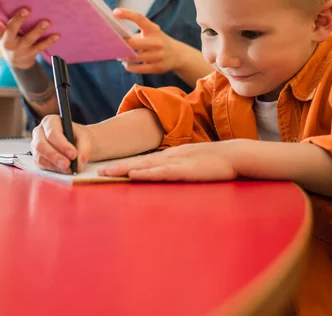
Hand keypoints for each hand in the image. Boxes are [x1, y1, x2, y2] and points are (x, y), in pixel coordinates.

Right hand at [0, 0, 59, 68]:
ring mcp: (19, 48)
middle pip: (11, 30)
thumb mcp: (4, 30)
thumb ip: (7, 17)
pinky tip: (57, 35)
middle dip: (18, 20)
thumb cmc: (10, 37)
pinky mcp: (30, 53)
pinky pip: (40, 46)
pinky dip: (49, 41)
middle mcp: (7, 41)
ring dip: (37, 30)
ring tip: (46, 22)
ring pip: (28, 39)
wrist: (17, 61)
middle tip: (26, 9)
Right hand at [31, 114, 93, 173]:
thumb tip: (78, 164)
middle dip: (55, 156)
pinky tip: (64, 170)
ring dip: (55, 165)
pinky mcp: (37, 157)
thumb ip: (84, 149)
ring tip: (69, 169)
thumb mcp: (85, 138)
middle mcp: (39, 132)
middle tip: (68, 164)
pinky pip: (41, 165)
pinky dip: (53, 169)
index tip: (73, 154)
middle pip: (40, 145)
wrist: (77, 143)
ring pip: (39, 157)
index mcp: (50, 121)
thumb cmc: (79, 137)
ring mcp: (35, 145)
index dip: (62, 145)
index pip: (52, 133)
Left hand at [97, 141, 238, 180]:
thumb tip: (160, 174)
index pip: (142, 160)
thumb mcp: (190, 163)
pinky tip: (134, 175)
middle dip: (117, 167)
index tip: (107, 169)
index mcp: (169, 156)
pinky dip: (146, 173)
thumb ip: (175, 168)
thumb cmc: (213, 161)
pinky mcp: (185, 170)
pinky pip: (162, 172)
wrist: (234, 155)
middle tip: (97, 172)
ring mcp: (176, 162)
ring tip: (107, 172)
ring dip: (125, 169)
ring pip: (146, 165)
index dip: (124, 164)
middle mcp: (169, 156)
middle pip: (138, 161)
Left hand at [113, 8, 181, 73]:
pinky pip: (138, 69)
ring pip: (134, 57)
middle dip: (120, 45)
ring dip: (123, 57)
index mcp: (153, 29)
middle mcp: (157, 42)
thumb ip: (136, 34)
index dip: (127, 14)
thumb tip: (115, 37)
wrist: (177, 54)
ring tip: (119, 56)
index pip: (140, 18)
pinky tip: (127, 64)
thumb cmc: (157, 41)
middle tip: (113, 46)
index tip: (115, 12)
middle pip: (133, 43)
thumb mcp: (151, 33)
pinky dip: (129, 67)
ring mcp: (158, 55)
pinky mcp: (158, 68)